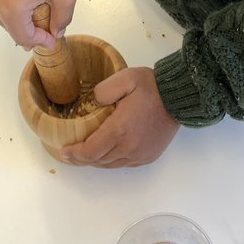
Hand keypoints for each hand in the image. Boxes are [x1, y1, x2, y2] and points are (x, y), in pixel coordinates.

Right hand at [0, 0, 76, 48]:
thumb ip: (62, 18)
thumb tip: (56, 31)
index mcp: (11, 9)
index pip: (24, 38)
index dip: (40, 41)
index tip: (52, 39)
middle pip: (12, 28)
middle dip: (31, 29)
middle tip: (49, 22)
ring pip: (4, 15)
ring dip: (20, 16)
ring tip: (38, 4)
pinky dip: (11, 2)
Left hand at [62, 67, 179, 167]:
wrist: (179, 96)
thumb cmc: (151, 87)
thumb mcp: (124, 78)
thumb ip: (102, 90)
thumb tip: (92, 102)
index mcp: (119, 130)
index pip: (89, 151)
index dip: (74, 154)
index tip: (64, 151)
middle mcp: (129, 148)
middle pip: (98, 161)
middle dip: (82, 158)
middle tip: (71, 152)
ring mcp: (140, 155)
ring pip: (110, 165)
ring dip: (97, 160)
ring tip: (87, 153)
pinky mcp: (149, 157)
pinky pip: (124, 164)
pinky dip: (112, 160)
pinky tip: (108, 151)